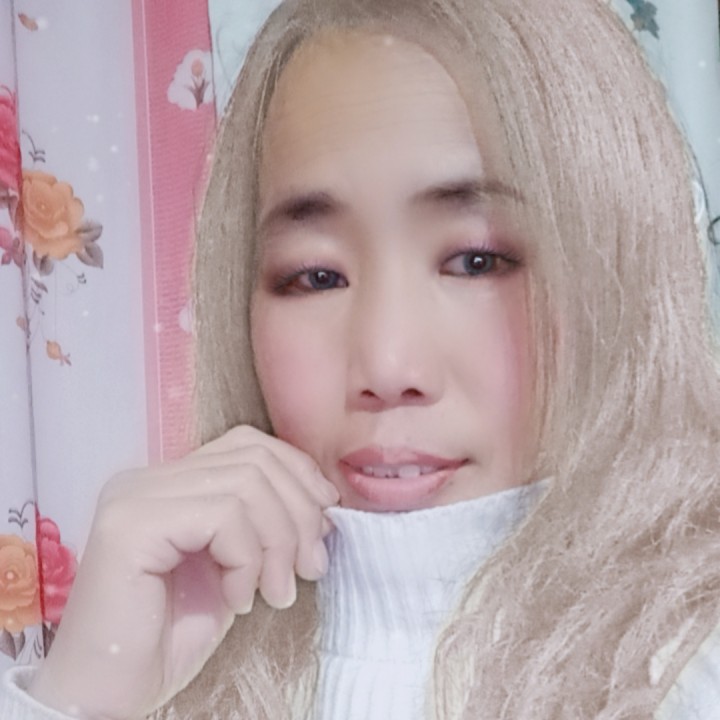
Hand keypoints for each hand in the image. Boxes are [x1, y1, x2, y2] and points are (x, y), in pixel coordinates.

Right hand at [29, 426, 338, 719]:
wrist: (110, 696)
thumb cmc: (171, 637)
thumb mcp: (238, 565)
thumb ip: (266, 524)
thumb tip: (324, 499)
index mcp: (171, 482)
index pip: (248, 444)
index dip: (297, 472)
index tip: (326, 517)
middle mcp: (148, 478)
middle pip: (255, 460)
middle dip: (299, 513)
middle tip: (311, 567)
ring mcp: (134, 496)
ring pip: (247, 483)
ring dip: (279, 542)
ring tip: (276, 592)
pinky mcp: (131, 524)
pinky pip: (222, 515)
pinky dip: (247, 559)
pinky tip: (239, 600)